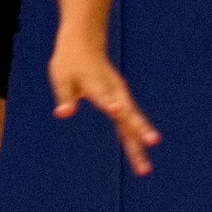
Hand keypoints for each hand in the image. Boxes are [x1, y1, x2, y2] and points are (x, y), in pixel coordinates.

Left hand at [50, 36, 159, 175]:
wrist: (84, 43)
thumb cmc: (70, 62)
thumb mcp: (61, 78)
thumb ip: (65, 97)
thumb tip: (63, 114)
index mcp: (97, 84)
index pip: (105, 97)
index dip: (110, 105)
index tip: (117, 111)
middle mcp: (113, 91)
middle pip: (127, 114)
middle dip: (138, 131)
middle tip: (150, 148)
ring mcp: (120, 96)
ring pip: (132, 121)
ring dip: (139, 142)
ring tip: (144, 169)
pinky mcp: (121, 100)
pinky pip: (129, 121)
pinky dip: (134, 136)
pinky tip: (139, 156)